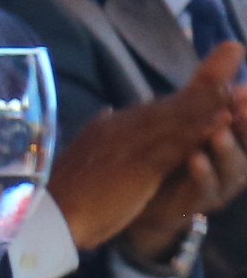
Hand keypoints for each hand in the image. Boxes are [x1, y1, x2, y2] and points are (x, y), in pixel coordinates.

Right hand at [49, 47, 246, 250]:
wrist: (50, 215)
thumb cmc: (68, 191)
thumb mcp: (86, 155)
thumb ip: (101, 131)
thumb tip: (108, 110)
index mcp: (109, 128)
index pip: (154, 108)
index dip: (187, 96)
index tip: (215, 82)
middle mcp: (120, 127)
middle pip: (170, 105)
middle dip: (205, 88)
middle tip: (236, 61)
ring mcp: (130, 144)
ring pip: (177, 119)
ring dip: (210, 104)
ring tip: (239, 91)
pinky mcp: (138, 164)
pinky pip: (176, 144)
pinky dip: (200, 130)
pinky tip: (222, 120)